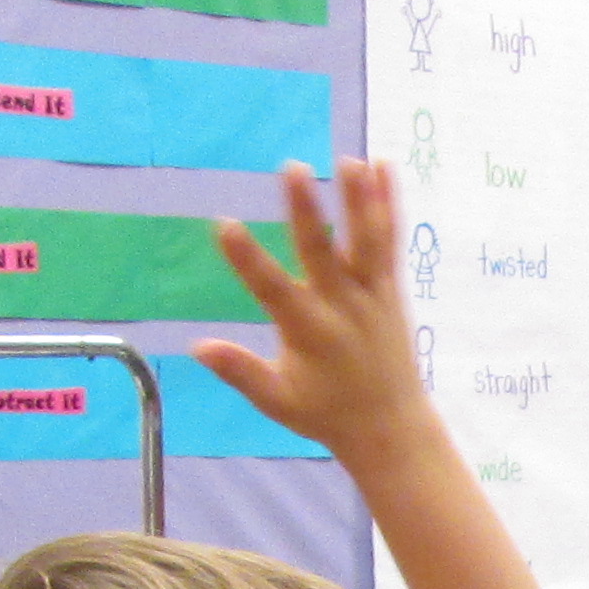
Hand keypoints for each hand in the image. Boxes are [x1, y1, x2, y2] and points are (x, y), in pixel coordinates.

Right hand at [194, 159, 427, 466]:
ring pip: (367, 242)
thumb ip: (241, 371)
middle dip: (307, 211)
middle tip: (293, 168)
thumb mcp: (278, 400)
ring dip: (359, 199)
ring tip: (350, 160)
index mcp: (308, 332)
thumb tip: (197, 347)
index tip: (224, 225)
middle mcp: (342, 308)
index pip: (271, 289)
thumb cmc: (326, 414)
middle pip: (322, 253)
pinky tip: (383, 164)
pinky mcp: (391, 290)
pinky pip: (390, 242)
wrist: (391, 428)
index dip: (247, 258)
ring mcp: (371, 296)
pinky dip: (387, 204)